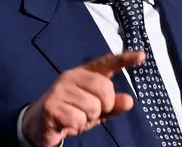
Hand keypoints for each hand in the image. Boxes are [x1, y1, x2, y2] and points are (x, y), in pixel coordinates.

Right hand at [22, 51, 144, 146]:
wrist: (39, 125)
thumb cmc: (72, 112)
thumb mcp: (96, 110)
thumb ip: (113, 105)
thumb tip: (129, 101)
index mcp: (85, 73)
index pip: (107, 63)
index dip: (125, 59)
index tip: (142, 56)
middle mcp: (72, 76)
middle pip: (105, 89)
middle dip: (104, 106)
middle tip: (91, 112)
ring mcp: (60, 90)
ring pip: (92, 107)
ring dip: (88, 119)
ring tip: (76, 117)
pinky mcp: (51, 106)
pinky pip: (78, 119)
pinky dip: (76, 126)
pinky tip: (66, 123)